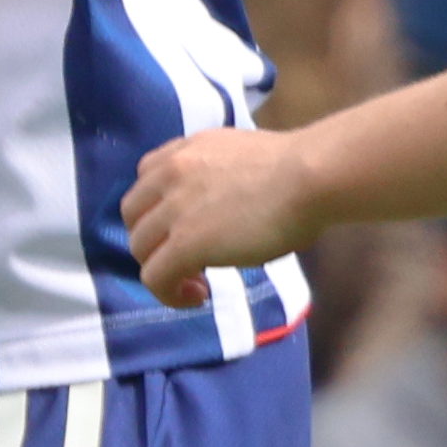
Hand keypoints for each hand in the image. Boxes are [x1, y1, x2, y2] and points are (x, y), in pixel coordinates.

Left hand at [125, 124, 320, 303]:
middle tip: (187, 258)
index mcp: (185, 150)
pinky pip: (155, 277)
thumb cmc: (298, 169)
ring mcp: (174, 209)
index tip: (184, 228)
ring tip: (197, 282)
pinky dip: (169, 293)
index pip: (145, 180)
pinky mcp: (184, 243)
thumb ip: (215, 177)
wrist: (313, 176)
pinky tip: (198, 296)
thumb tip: (220, 206)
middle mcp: (170, 174)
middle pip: (134, 215)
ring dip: (163, 269)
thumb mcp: (240, 159)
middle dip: (154, 240)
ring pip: (140, 248)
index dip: (158, 210)